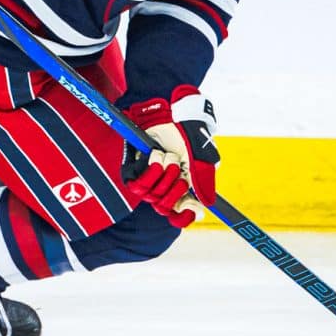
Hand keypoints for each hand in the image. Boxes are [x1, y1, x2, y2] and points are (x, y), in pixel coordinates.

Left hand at [121, 85, 218, 227]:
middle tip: (178, 168)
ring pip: (152, 196)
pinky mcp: (132, 171)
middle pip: (164, 207)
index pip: (178, 216)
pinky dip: (151, 170)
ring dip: (164, 174)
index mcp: (180, 190)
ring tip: (168, 156)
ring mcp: (148, 181)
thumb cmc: (190, 139)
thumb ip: (202, 186)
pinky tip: (156, 156)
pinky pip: (138, 184)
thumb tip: (202, 211)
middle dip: (174, 187)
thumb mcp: (202, 164)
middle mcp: (163, 188)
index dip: (182, 217)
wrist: (174, 118)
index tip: (188, 208)